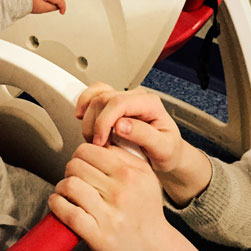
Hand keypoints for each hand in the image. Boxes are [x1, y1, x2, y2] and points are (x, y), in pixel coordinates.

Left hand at [49, 143, 172, 250]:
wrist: (156, 250)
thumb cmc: (146, 212)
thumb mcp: (146, 177)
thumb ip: (124, 156)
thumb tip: (98, 142)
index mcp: (132, 173)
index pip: (89, 150)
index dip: (80, 155)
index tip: (82, 165)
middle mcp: (121, 191)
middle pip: (76, 166)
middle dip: (70, 171)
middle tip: (74, 179)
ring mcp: (109, 214)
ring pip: (69, 185)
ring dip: (61, 187)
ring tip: (65, 192)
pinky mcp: (97, 235)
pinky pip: (66, 212)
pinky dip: (56, 204)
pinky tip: (59, 203)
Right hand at [75, 83, 212, 205]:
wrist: (167, 156)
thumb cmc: (167, 152)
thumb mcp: (163, 148)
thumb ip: (144, 135)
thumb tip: (120, 125)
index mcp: (150, 104)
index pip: (119, 103)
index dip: (104, 121)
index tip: (100, 141)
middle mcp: (136, 98)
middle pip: (104, 99)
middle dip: (95, 124)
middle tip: (99, 145)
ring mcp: (123, 99)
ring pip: (95, 97)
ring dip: (89, 119)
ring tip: (96, 139)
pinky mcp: (113, 104)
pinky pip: (94, 94)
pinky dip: (84, 104)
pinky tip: (82, 117)